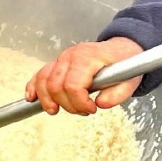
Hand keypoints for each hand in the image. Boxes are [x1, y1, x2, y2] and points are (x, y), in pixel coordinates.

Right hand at [26, 37, 144, 116]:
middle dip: (68, 105)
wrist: (120, 50)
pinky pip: (39, 75)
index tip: (92, 109)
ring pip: (43, 80)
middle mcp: (71, 55)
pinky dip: (33, 87)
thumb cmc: (124, 63)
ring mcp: (61, 58)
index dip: (79, 103)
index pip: (73, 85)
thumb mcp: (130, 80)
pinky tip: (31, 98)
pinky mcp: (57, 63)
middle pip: (56, 86)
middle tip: (84, 111)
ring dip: (48, 100)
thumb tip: (101, 104)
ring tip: (56, 110)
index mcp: (88, 57)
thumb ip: (117, 94)